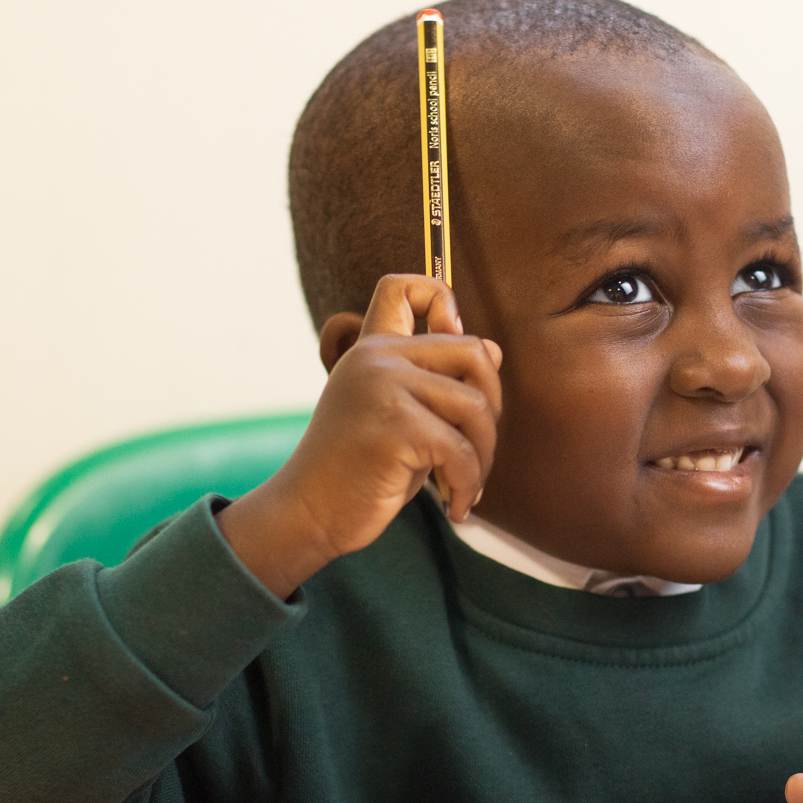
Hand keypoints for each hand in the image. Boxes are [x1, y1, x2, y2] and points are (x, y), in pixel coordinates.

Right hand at [217, 275, 502, 597]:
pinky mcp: (395, 426)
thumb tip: (495, 350)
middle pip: (474, 352)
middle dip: (492, 407)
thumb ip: (437, 383)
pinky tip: (455, 506)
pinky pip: (461, 451)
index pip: (404, 288)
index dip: (441, 301)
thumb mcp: (400, 417)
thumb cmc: (358, 472)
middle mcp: (376, 359)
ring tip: (464, 487)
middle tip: (476, 451)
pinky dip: (467, 485)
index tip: (454, 354)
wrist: (307, 514)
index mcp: (373, 350)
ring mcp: (383, 387)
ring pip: (475, 407)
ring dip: (482, 457)